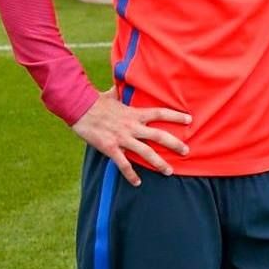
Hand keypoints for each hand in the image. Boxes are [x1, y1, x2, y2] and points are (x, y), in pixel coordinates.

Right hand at [71, 91, 190, 185]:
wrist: (78, 107)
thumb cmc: (95, 101)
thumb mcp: (112, 95)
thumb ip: (121, 94)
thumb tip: (121, 85)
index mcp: (134, 113)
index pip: (160, 113)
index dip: (175, 116)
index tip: (189, 120)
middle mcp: (132, 126)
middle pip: (159, 136)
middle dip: (175, 144)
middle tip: (187, 151)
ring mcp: (122, 138)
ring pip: (146, 152)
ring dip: (159, 163)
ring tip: (169, 171)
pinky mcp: (110, 148)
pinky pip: (123, 164)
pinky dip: (131, 175)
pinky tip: (137, 183)